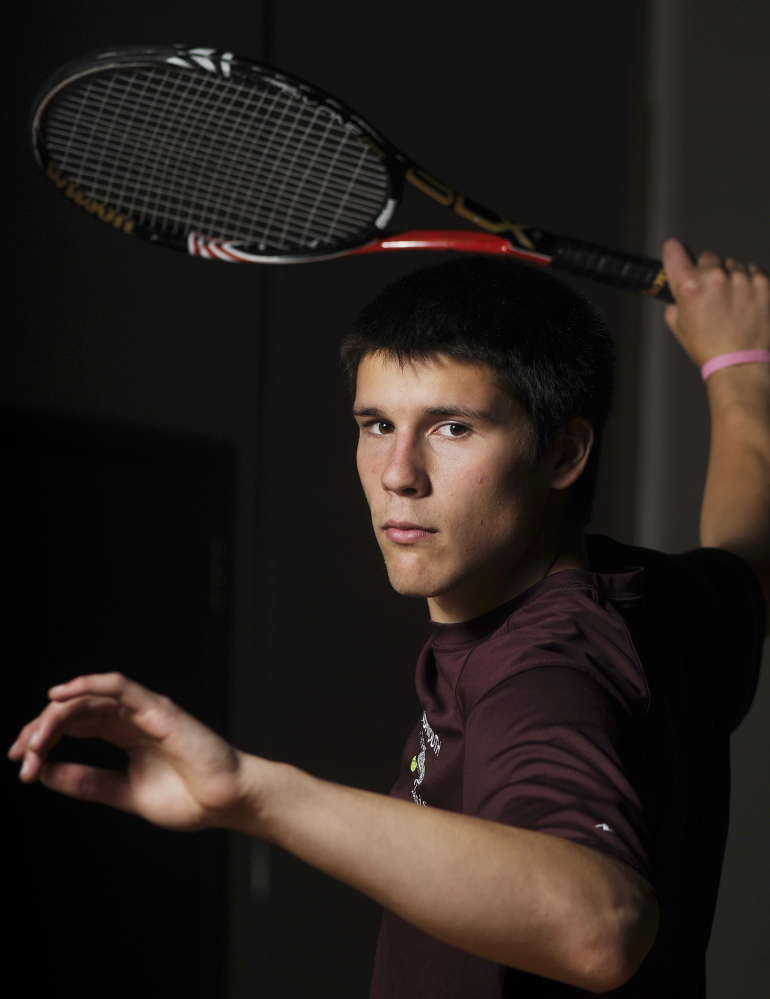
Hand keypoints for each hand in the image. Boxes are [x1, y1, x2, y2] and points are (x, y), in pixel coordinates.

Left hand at [8, 673, 245, 830]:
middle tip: (21, 756)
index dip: (43, 739)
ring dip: (56, 714)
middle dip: (41, 730)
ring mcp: (144, 710)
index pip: (75, 724)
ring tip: (34, 740)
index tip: (21, 765)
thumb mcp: (124, 793)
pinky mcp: (158, 708)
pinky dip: (89, 684)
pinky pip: (119, 686)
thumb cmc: (188, 798)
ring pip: (90, 696)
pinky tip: (61, 694)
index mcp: (124, 734)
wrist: (225, 802)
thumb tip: (45, 773)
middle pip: (75, 710)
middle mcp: (131, 718)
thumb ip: (88, 782)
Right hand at [662, 238, 769, 367]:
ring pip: (733, 264)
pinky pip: (754, 271)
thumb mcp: (679, 327)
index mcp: (688, 287)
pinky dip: (750, 283)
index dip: (674, 253)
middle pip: (708, 257)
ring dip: (731, 277)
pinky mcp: (763, 283)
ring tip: (733, 303)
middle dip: (708, 272)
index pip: (674, 252)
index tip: (676, 252)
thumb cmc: (709, 349)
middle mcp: (714, 277)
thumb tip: (679, 290)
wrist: (741, 364)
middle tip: (713, 294)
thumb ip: (675, 302)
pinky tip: (747, 303)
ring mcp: (741, 278)